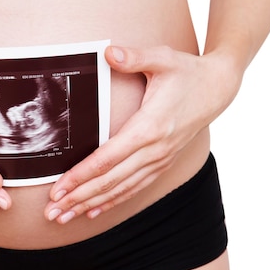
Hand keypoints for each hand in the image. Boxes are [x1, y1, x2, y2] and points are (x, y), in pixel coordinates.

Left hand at [44, 45, 240, 223]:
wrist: (218, 88)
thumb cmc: (187, 72)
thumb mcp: (163, 58)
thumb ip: (135, 57)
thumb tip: (109, 52)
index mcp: (149, 127)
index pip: (108, 158)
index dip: (81, 176)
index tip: (58, 188)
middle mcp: (154, 149)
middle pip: (110, 181)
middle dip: (78, 198)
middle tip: (51, 211)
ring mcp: (159, 159)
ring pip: (120, 190)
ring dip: (90, 205)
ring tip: (64, 217)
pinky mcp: (162, 162)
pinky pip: (134, 188)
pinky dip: (112, 202)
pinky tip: (93, 212)